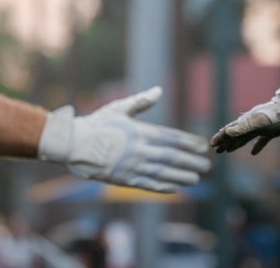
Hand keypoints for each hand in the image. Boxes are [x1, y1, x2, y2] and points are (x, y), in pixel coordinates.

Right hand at [38, 86, 211, 192]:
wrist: (72, 144)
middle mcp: (138, 150)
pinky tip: (175, 188)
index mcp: (139, 131)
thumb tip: (159, 91)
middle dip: (190, 162)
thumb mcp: (119, 108)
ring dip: (181, 177)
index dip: (188, 143)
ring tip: (196, 179)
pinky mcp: (123, 179)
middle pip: (170, 157)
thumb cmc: (97, 124)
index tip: (202, 146)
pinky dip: (162, 187)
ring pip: (161, 173)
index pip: (169, 138)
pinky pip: (147, 184)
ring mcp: (131, 166)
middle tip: (206, 166)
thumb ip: (141, 102)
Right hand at [211, 80, 279, 154]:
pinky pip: (261, 141)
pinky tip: (253, 153)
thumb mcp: (257, 122)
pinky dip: (256, 147)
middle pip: (235, 136)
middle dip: (225, 142)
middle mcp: (251, 125)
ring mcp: (260, 128)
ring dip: (236, 144)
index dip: (220, 137)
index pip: (230, 130)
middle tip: (217, 151)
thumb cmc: (273, 115)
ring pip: (245, 138)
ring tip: (228, 151)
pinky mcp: (270, 132)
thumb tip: (228, 132)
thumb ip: (243, 127)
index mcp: (246, 122)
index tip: (212, 144)